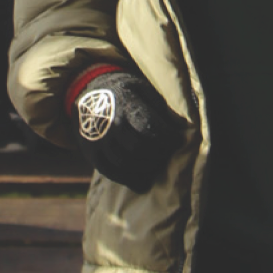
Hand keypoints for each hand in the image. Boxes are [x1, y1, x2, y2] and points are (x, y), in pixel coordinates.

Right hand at [68, 65, 183, 191]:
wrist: (92, 90)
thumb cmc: (127, 92)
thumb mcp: (144, 90)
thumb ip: (161, 109)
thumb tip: (181, 129)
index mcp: (126, 105)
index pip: (151, 128)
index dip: (168, 138)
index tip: (178, 141)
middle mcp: (111, 123)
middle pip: (139, 149)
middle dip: (158, 156)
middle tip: (167, 157)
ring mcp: (98, 139)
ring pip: (125, 164)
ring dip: (145, 171)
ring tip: (156, 169)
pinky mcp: (90, 152)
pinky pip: (110, 172)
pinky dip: (127, 180)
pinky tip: (141, 183)